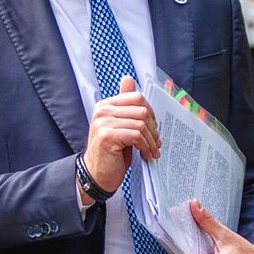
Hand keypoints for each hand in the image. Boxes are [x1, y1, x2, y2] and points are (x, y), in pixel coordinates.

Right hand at [82, 76, 160, 203]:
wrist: (97, 175)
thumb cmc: (111, 152)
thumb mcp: (120, 125)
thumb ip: (125, 105)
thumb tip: (128, 79)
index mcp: (106, 105)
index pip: (136, 97)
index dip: (150, 112)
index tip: (153, 128)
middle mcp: (102, 110)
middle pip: (141, 110)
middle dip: (153, 128)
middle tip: (157, 142)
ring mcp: (103, 122)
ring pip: (140, 124)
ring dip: (151, 141)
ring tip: (153, 151)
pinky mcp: (107, 135)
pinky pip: (136, 136)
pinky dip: (146, 147)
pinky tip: (146, 155)